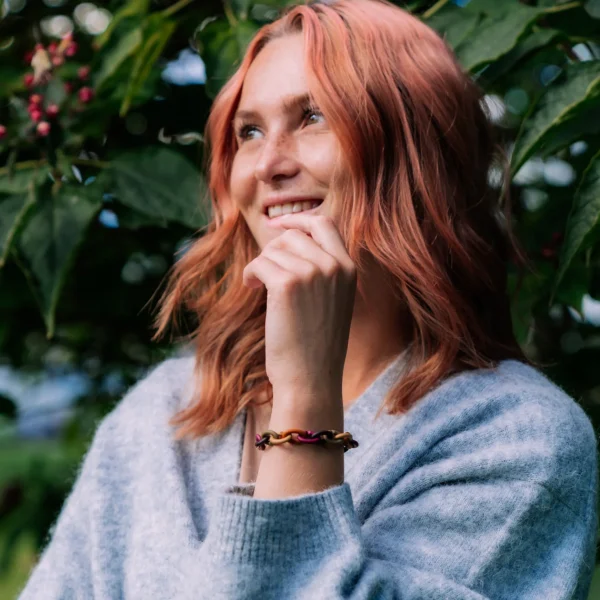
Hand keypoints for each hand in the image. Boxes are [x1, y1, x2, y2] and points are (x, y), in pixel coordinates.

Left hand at [242, 214, 356, 404]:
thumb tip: (287, 239)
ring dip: (261, 266)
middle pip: (293, 235)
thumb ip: (321, 270)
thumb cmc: (316, 344)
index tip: (279, 225)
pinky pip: (259, 263)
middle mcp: (334, 266)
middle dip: (274, 251)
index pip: (325, 223)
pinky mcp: (287, 284)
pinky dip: (250, 274)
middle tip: (266, 274)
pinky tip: (251, 288)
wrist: (311, 378)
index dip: (298, 219)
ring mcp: (312, 273)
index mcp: (349, 268)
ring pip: (273, 250)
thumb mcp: (332, 301)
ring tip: (259, 287)